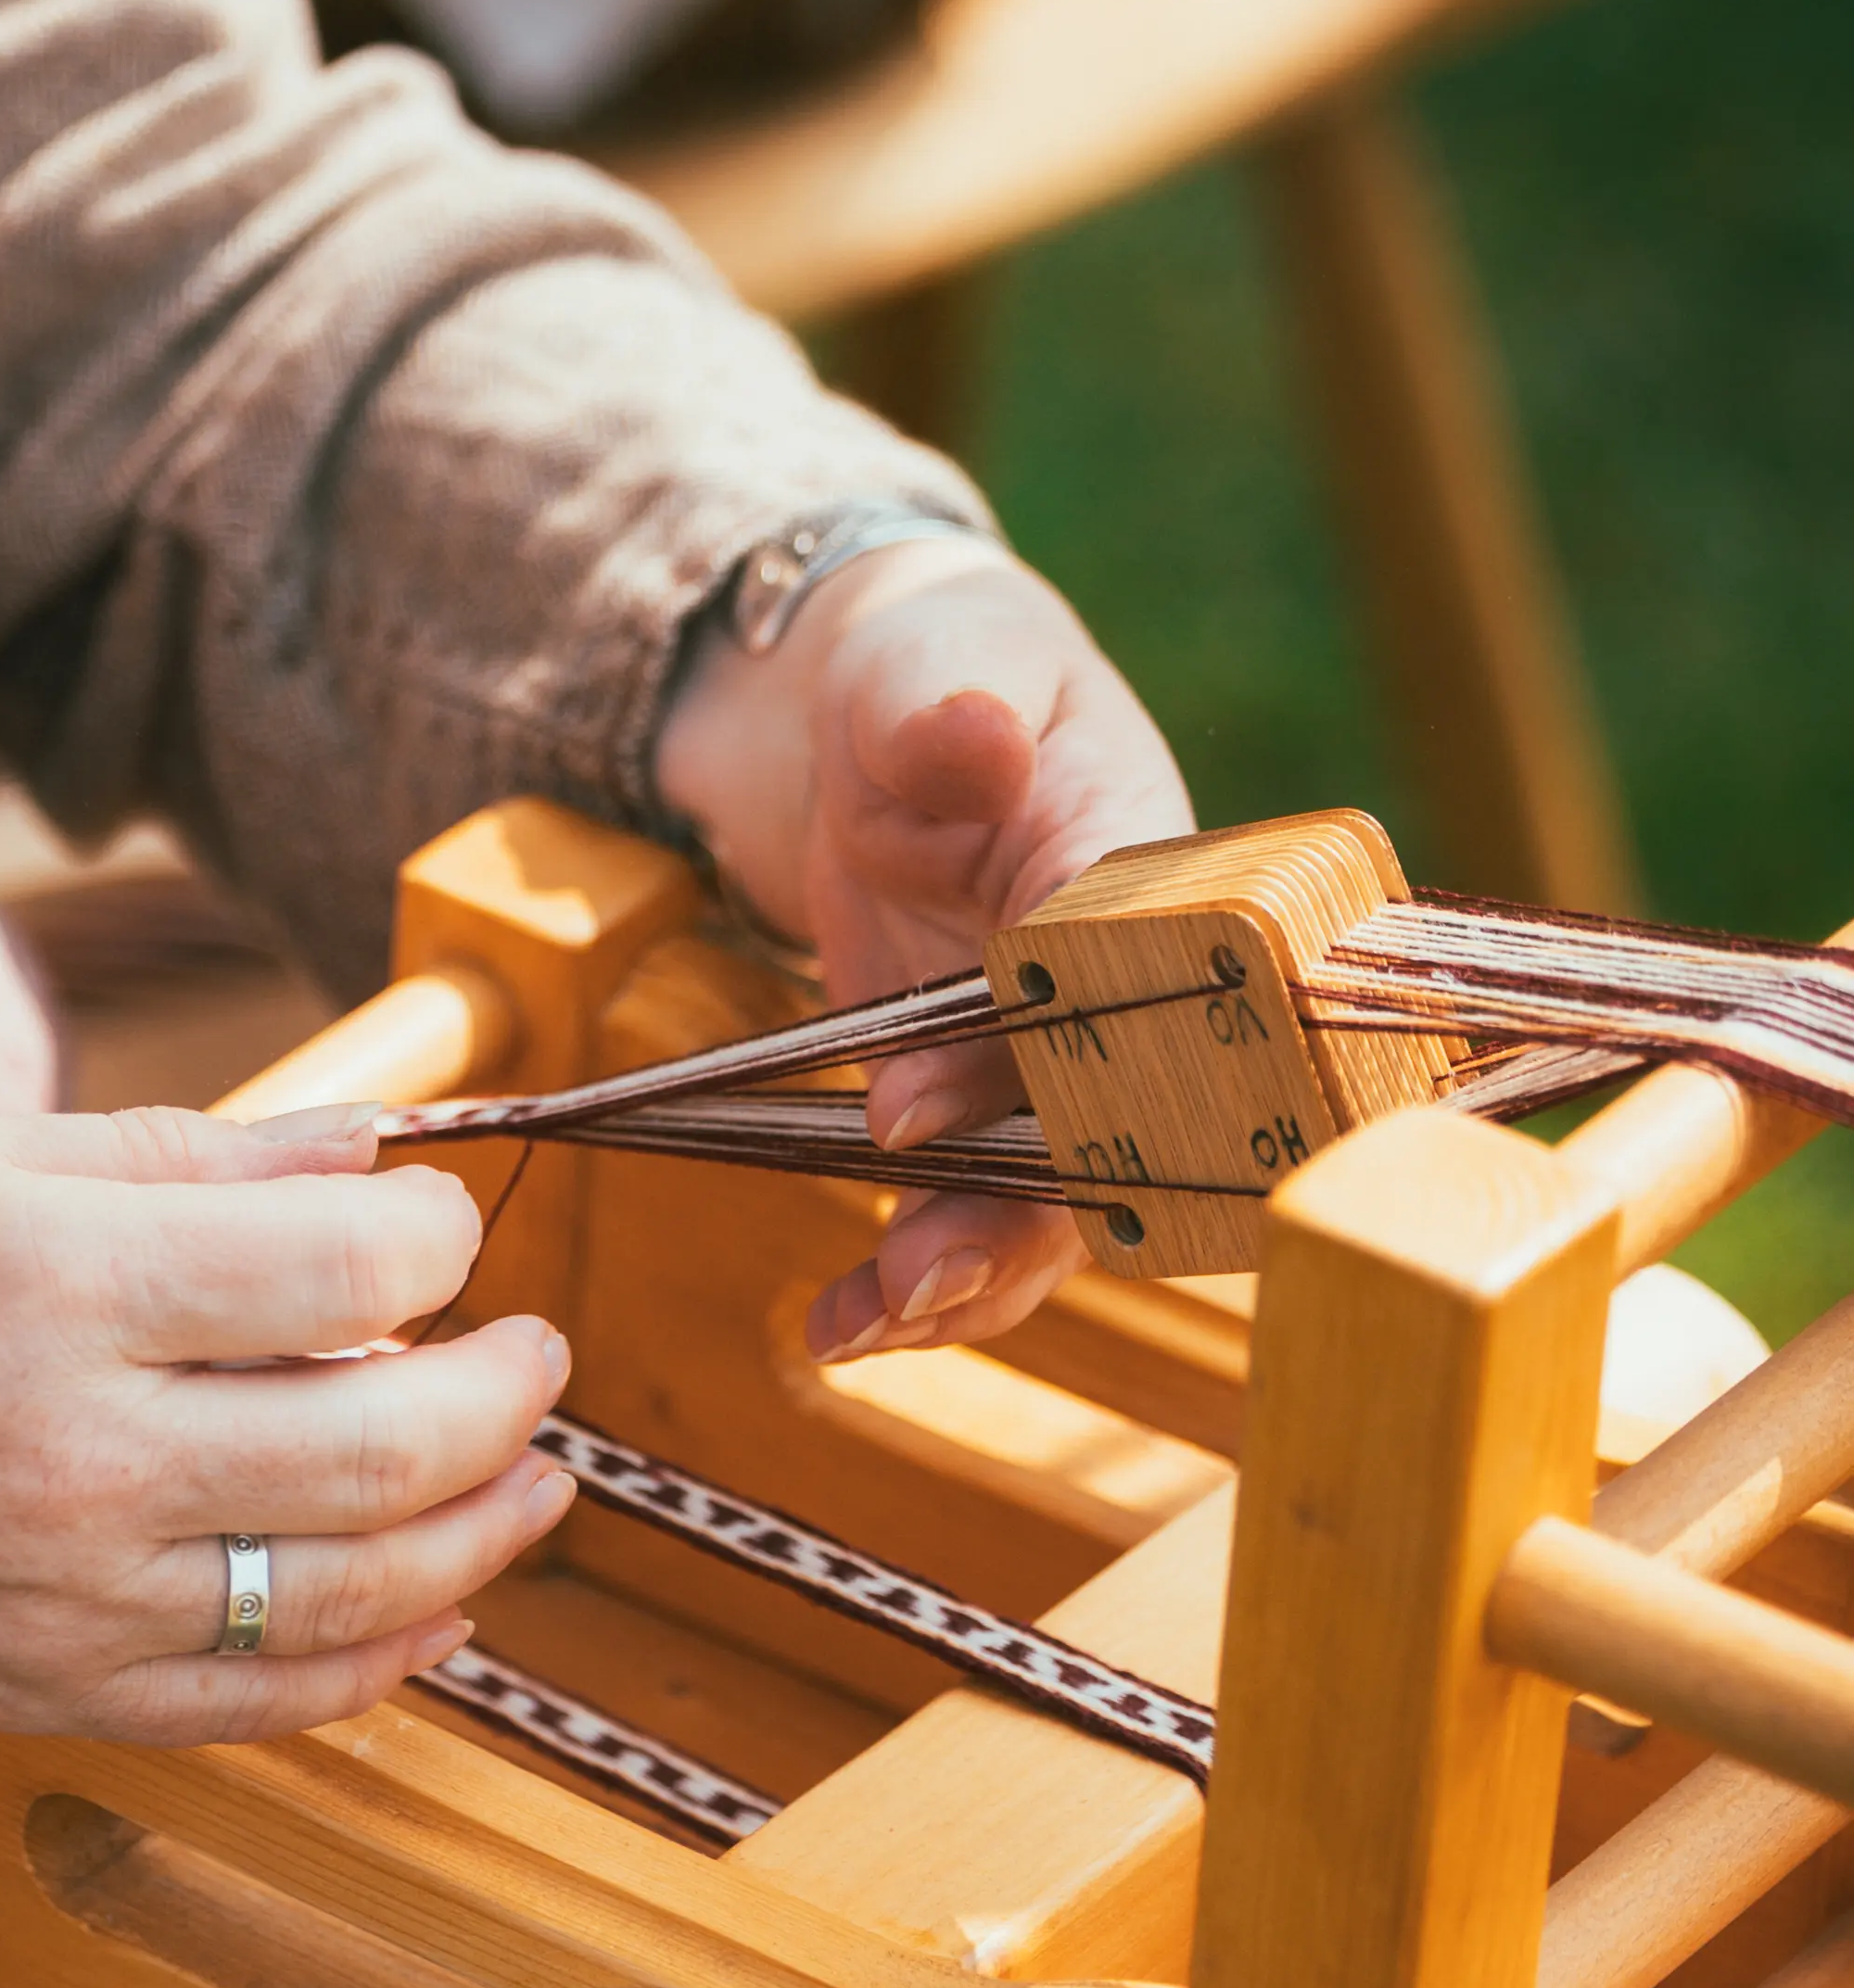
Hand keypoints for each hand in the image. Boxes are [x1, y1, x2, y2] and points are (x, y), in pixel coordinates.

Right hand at [0, 1107, 574, 1840]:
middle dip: (509, 1391)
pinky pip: (266, 1703)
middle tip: (538, 1348)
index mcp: (48, 1291)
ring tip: (531, 1475)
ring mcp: (65, 1603)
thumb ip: (186, 1158)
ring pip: (359, 1591)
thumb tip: (373, 1140)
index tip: (443, 1219)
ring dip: (486, 1531)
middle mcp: (73, 1461)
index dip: (441, 1236)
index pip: (346, 1275)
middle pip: (390, 1446)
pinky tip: (437, 1605)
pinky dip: (382, 1660)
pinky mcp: (46, 1697)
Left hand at [655, 537, 1190, 1355]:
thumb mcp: (939, 659)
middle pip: (1111, 1133)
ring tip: (873, 1325)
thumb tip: (969, 733)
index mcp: (1144, 876)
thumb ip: (953, 703)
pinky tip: (843, 1329)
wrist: (900, 715)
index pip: (1114, 987)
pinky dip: (920, 1280)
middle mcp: (1130, 994)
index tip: (910, 1104)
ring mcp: (1062, 1063)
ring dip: (967, 1273)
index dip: (1027, 1061)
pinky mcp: (992, 1108)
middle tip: (917, 1274)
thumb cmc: (939, 669)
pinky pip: (980, 1212)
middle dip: (1014, 1218)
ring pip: (1051, 1203)